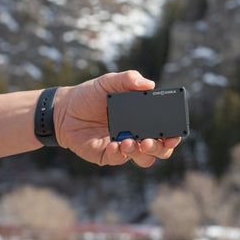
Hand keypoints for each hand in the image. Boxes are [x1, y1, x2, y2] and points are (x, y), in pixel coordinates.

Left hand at [53, 70, 180, 167]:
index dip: (173, 135)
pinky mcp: (107, 155)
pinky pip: (119, 160)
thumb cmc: (90, 95)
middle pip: (160, 149)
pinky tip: (115, 145)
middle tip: (151, 141)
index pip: (164, 129)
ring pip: (144, 159)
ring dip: (141, 153)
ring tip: (130, 142)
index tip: (175, 134)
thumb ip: (128, 79)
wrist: (64, 109)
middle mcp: (136, 134)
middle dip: (161, 148)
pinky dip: (120, 154)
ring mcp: (123, 146)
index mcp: (142, 118)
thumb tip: (149, 84)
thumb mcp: (109, 81)